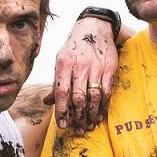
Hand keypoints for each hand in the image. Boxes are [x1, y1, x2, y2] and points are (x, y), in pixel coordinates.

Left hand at [45, 17, 117, 132]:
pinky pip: (107, 91)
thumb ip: (56, 82)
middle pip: (78, 97)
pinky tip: (100, 114)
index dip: (61, 110)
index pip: (62, 92)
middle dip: (78, 116)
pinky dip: (103, 105)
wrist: (95, 28)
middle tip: (77, 128)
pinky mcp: (109, 68)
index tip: (62, 124)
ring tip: (89, 125)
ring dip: (91, 114)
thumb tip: (47, 102)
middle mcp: (80, 66)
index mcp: (64, 64)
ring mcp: (96, 67)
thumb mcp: (60, 60)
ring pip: (94, 96)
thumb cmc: (74, 47)